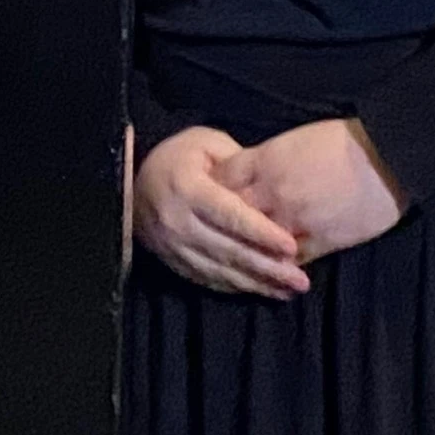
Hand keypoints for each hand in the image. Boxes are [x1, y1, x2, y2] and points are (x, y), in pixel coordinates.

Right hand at [132, 125, 306, 297]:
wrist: (133, 181)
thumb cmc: (179, 157)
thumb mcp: (207, 143)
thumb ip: (239, 165)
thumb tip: (271, 191)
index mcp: (187, 188)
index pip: (230, 216)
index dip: (261, 233)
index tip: (291, 247)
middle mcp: (177, 221)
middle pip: (228, 250)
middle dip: (267, 267)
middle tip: (301, 280)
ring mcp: (172, 246)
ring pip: (220, 271)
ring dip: (257, 284)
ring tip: (290, 290)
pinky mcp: (172, 262)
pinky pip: (208, 280)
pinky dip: (237, 288)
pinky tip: (263, 290)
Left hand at [218, 119, 406, 263]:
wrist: (387, 158)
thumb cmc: (343, 141)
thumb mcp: (294, 141)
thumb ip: (264, 160)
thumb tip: (246, 175)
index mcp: (266, 161)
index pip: (223, 180)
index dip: (212, 189)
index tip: (206, 197)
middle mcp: (273, 192)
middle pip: (231, 216)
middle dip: (220, 223)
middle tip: (212, 231)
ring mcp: (294, 220)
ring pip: (256, 245)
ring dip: (247, 252)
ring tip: (237, 258)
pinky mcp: (319, 241)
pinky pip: (289, 262)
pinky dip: (278, 267)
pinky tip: (272, 273)